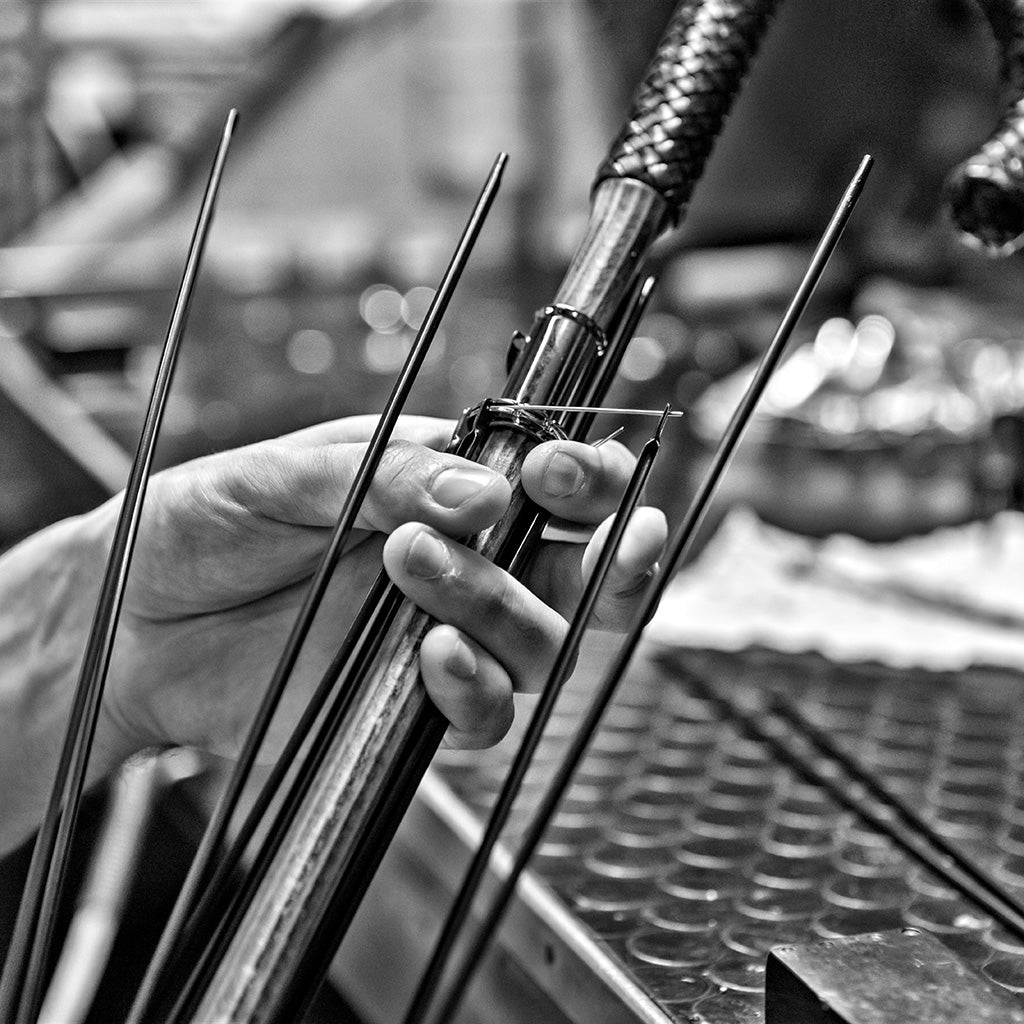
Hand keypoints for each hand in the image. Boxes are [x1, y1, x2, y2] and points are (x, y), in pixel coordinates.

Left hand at [95, 415, 665, 756]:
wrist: (138, 620)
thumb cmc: (209, 522)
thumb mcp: (289, 475)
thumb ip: (391, 476)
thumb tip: (489, 492)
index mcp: (443, 487)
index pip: (551, 484)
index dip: (583, 478)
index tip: (556, 472)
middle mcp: (463, 565)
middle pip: (580, 573)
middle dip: (601, 548)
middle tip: (544, 509)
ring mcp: (442, 637)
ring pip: (541, 644)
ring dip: (500, 606)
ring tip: (411, 565)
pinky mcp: (410, 705)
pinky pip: (485, 715)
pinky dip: (475, 689)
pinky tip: (431, 657)